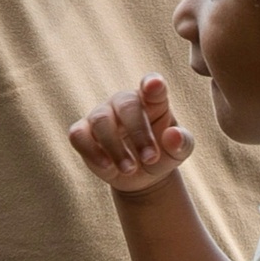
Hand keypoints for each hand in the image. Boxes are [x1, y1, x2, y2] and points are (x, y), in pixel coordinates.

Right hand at [68, 74, 193, 193]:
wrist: (141, 176)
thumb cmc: (163, 154)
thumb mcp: (179, 151)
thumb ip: (181, 142)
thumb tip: (173, 136)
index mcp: (152, 99)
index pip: (152, 85)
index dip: (152, 84)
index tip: (154, 86)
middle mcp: (124, 101)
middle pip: (126, 105)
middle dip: (139, 133)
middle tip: (150, 159)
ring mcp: (102, 114)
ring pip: (101, 120)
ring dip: (115, 147)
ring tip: (130, 169)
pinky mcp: (82, 132)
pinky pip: (78, 134)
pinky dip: (92, 151)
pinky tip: (107, 167)